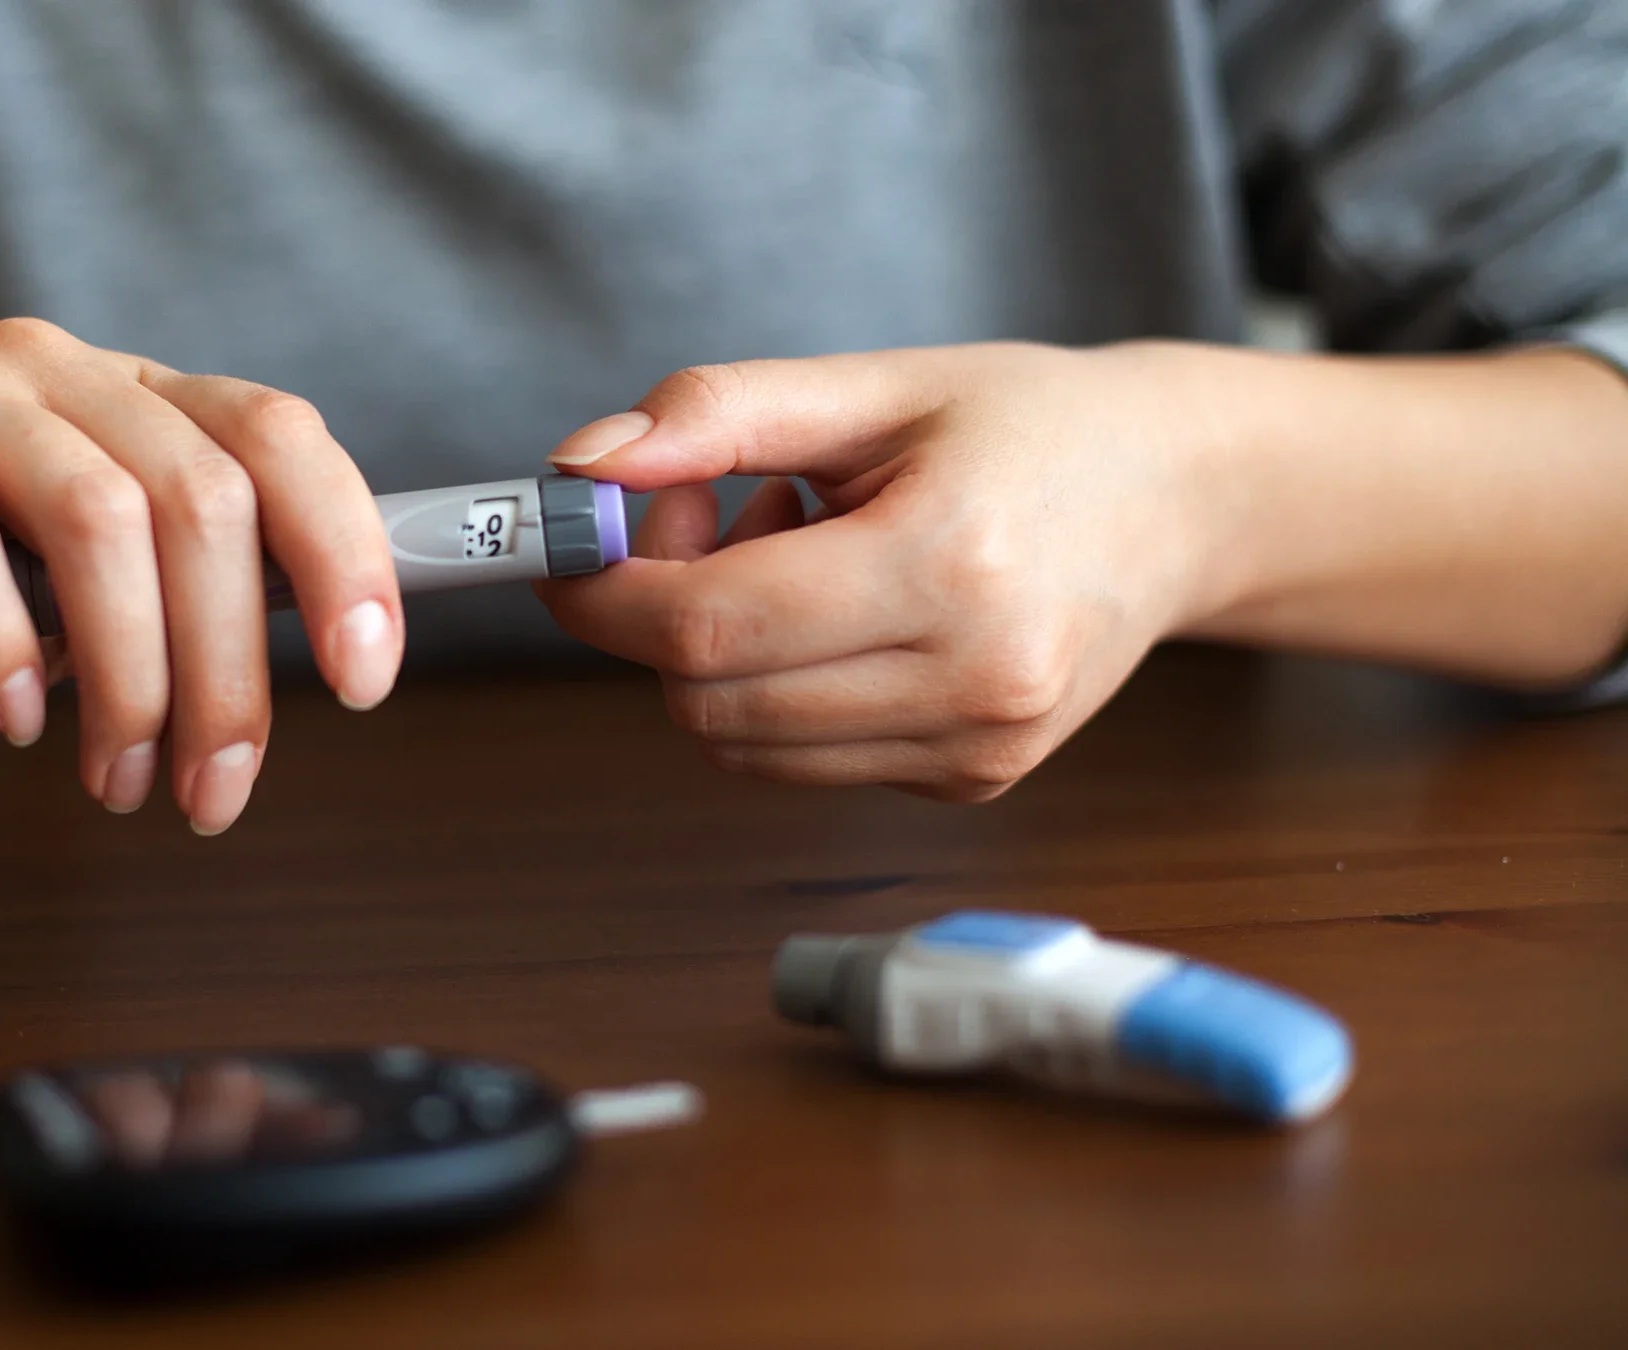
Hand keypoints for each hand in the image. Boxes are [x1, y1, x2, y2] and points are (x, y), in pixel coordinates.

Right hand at [0, 319, 404, 833]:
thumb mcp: (64, 621)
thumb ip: (162, 624)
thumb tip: (255, 690)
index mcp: (137, 402)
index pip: (279, 441)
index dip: (343, 551)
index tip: (366, 681)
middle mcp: (61, 365)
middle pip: (202, 497)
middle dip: (226, 670)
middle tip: (207, 794)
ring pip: (97, 512)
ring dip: (130, 673)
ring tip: (115, 778)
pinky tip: (11, 714)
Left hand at [537, 342, 1229, 800]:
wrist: (1180, 499)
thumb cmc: (1028, 426)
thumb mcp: (876, 384)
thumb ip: (718, 413)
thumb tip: (581, 467)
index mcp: (952, 562)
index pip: (712, 623)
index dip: (606, 591)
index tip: (570, 540)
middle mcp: (974, 678)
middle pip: (710, 699)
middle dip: (657, 616)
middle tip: (705, 514)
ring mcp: (978, 748)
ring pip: (740, 744)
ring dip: (717, 657)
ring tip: (797, 552)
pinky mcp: (972, 781)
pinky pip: (800, 758)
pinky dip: (777, 691)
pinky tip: (844, 610)